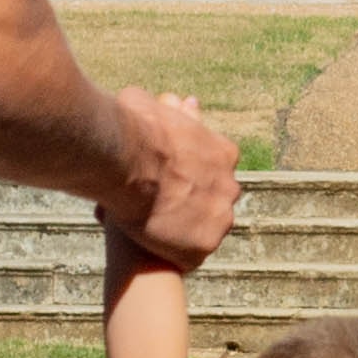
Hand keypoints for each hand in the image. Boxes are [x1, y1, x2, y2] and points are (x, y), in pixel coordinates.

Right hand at [111, 91, 238, 265]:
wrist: (128, 160)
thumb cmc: (134, 128)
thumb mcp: (149, 106)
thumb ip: (162, 108)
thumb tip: (164, 100)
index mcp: (223, 152)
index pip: (216, 166)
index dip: (192, 173)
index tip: (172, 178)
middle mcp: (230, 186)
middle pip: (215, 200)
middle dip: (194, 203)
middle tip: (164, 207)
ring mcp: (220, 218)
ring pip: (206, 230)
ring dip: (186, 231)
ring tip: (158, 233)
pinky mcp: (204, 245)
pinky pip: (191, 257)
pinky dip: (176, 255)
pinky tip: (157, 252)